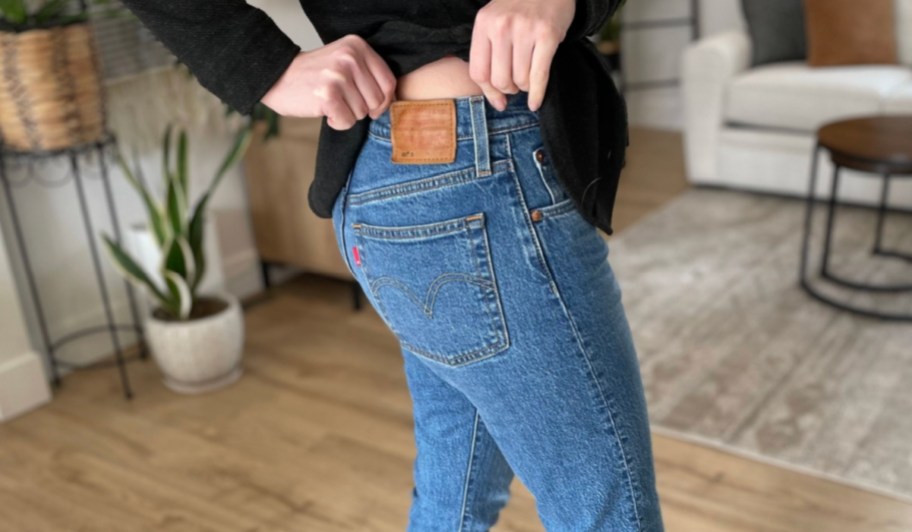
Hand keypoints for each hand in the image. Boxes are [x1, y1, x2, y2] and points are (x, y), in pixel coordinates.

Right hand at [260, 34, 396, 130]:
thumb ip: (367, 74)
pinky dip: (337, 123)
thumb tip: (391, 100)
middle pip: (376, 100)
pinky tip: (325, 111)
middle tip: (342, 101)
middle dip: (362, 108)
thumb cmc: (314, 75)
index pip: (388, 81)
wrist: (278, 77)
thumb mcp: (344, 62)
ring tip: (331, 103)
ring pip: (361, 113)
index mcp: (357, 46)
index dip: (384, 101)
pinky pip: (347, 122)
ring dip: (347, 115)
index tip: (373, 107)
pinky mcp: (328, 95)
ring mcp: (338, 76)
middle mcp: (350, 58)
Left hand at [469, 0, 575, 111]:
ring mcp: (525, 30)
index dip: (489, 92)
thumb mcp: (496, 21)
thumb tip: (497, 102)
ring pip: (520, 80)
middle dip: (509, 89)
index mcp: (484, 24)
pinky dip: (538, 93)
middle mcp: (501, 26)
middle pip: (499, 80)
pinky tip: (535, 102)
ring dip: (525, 86)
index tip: (499, 101)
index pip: (478, 72)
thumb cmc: (521, 7)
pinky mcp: (547, 35)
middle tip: (516, 84)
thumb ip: (489, 54)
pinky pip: (539, 76)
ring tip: (528, 77)